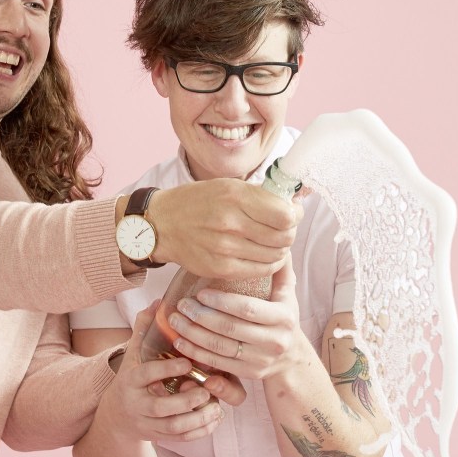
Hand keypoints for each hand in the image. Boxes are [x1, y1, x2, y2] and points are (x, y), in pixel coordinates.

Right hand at [100, 306, 231, 442]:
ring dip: (197, 418)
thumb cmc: (131, 378)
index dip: (166, 369)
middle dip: (187, 400)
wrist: (116, 417)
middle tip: (207, 389)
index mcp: (130, 381)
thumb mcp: (133, 354)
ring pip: (173, 427)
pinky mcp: (158, 437)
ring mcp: (147, 424)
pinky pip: (181, 439)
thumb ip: (144, 328)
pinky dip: (200, 431)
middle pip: (161, 408)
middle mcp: (136, 404)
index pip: (145, 375)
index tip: (188, 362)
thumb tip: (158, 301)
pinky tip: (215, 417)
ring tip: (215, 405)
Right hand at [148, 179, 302, 279]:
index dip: (295, 215)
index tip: (292, 213)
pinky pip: (261, 270)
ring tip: (271, 242)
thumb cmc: (197, 202)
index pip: (285, 214)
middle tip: (283, 229)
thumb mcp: (227, 186)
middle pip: (284, 236)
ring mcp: (225, 248)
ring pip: (276, 255)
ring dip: (280, 249)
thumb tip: (294, 206)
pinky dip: (269, 264)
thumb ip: (260, 196)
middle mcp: (230, 222)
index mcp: (235, 196)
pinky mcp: (221, 268)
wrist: (162, 224)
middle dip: (290, 233)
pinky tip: (263, 255)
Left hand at [167, 258, 312, 379]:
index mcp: (283, 317)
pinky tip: (180, 341)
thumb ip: (280, 270)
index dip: (222, 301)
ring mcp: (261, 360)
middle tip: (181, 304)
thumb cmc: (283, 318)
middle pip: (230, 328)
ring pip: (220, 347)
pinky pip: (217, 363)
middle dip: (201, 316)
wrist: (291, 358)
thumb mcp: (287, 294)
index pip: (247, 309)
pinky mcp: (249, 373)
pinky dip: (196, 352)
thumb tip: (278, 244)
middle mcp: (274, 341)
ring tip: (175, 320)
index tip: (200, 293)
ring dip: (193, 334)